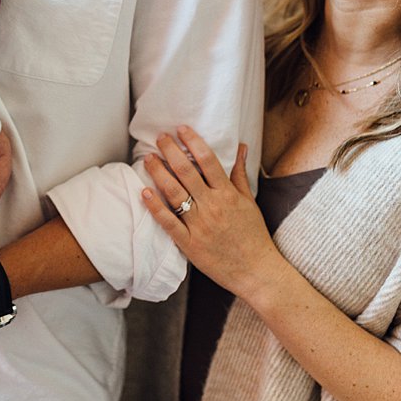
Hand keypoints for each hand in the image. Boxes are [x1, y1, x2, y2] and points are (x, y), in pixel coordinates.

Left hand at [140, 126, 278, 298]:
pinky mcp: (189, 244)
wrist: (256, 270)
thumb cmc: (254, 235)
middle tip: (160, 137)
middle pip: (187, 172)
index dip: (193, 142)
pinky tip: (144, 192)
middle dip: (171, 152)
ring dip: (159, 173)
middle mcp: (212, 206)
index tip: (182, 129)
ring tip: (148, 158)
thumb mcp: (250, 202)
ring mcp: (200, 225)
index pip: (208, 161)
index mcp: (228, 195)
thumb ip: (240, 174)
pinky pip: (168, 222)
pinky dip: (155, 207)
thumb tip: (241, 148)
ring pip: (174, 193)